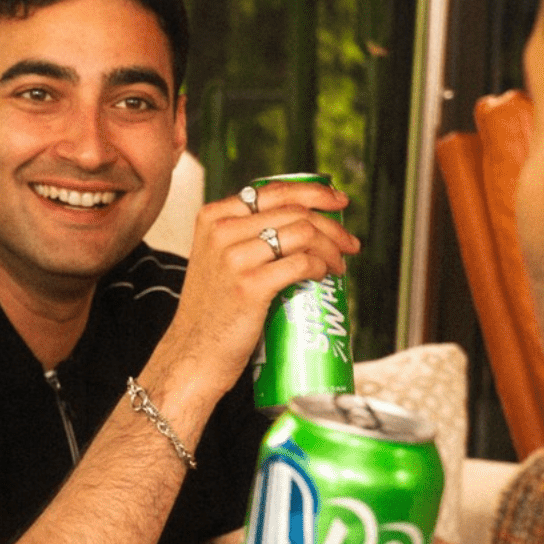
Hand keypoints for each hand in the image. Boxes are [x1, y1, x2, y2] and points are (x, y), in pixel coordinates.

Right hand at [150, 178, 358, 394]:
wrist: (193, 352)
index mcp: (213, 217)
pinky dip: (322, 266)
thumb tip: (301, 222)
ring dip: (332, 247)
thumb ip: (243, 235)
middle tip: (350, 243)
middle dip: (332, 225)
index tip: (338, 202)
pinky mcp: (250, 285)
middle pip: (295, 212)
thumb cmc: (213, 308)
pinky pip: (302, 263)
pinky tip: (325, 274)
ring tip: (340, 264)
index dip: (314, 192)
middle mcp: (222, 231)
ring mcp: (234, 258)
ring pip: (304, 233)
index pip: (274, 192)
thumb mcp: (216, 258)